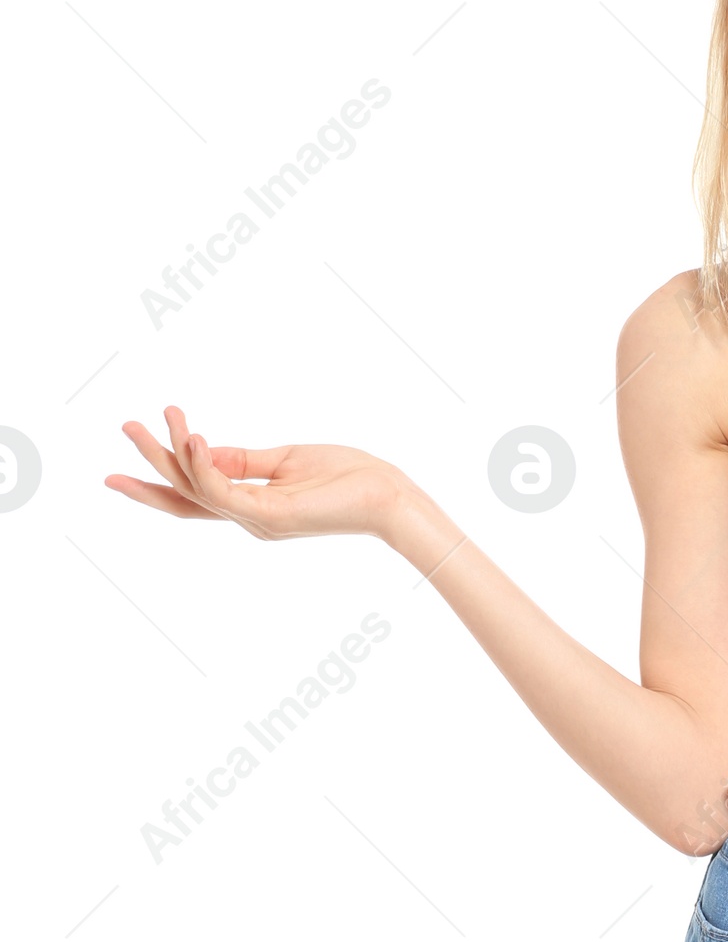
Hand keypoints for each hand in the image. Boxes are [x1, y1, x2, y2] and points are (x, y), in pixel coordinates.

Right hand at [106, 405, 413, 542]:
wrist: (390, 497)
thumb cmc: (349, 477)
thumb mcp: (288, 460)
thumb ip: (245, 458)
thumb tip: (205, 448)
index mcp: (252, 507)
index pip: (195, 495)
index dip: (159, 479)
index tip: (126, 461)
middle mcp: (248, 520)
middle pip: (184, 497)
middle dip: (150, 466)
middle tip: (124, 427)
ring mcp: (257, 521)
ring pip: (198, 490)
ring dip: (171, 453)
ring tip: (154, 419)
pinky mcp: (270, 517)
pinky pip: (223, 492)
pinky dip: (203, 465)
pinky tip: (193, 438)